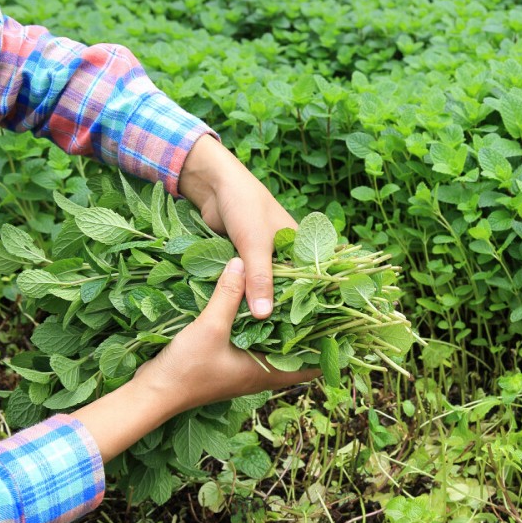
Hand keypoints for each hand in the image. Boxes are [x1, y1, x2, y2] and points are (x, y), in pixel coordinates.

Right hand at [135, 257, 319, 410]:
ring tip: (295, 294)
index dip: (330, 347)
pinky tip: (258, 303)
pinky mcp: (228, 363)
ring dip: (284, 326)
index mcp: (266, 372)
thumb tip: (243, 262)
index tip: (344, 322)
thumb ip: (228, 295)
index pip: (313, 364)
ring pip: (275, 346)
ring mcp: (244, 370)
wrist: (149, 395)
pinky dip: (261, 326)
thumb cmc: (184, 369)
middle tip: (322, 298)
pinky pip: (255, 343)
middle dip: (309, 330)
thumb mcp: (209, 327)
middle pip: (296, 352)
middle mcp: (261, 373)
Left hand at [178, 134, 295, 318]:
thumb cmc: (245, 206)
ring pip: (263, 286)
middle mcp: (284, 254)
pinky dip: (241, 294)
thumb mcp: (255, 244)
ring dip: (257, 303)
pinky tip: (238, 317)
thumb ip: (260, 279)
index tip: (302, 330)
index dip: (305, 304)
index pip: (308, 281)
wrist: (213, 184)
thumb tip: (263, 315)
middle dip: (279, 308)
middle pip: (285, 288)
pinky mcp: (242, 259)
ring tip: (258, 336)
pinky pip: (245, 282)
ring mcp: (261, 257)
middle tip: (276, 338)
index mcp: (298, 246)